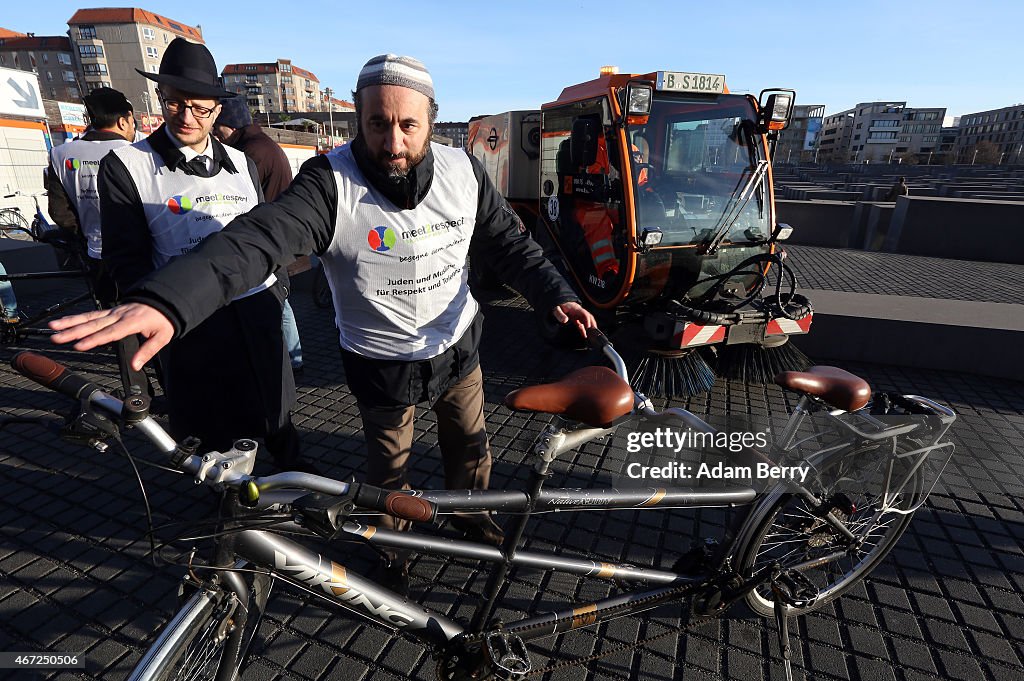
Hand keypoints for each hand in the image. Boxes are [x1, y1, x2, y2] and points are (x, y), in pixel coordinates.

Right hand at [49, 303, 173, 370]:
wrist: (164, 301)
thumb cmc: (162, 320)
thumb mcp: (162, 337)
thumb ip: (148, 351)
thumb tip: (135, 365)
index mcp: (132, 322)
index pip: (110, 332)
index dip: (94, 340)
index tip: (79, 346)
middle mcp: (119, 315)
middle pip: (94, 324)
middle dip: (73, 331)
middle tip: (57, 337)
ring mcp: (113, 312)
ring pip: (89, 317)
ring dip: (70, 322)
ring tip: (53, 327)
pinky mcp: (110, 311)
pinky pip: (91, 314)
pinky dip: (76, 317)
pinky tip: (64, 321)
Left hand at [552, 301, 596, 337]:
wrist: (559, 303)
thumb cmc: (558, 306)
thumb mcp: (557, 310)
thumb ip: (560, 315)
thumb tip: (565, 320)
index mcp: (575, 309)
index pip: (584, 313)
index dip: (587, 320)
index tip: (588, 326)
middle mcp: (579, 312)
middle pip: (588, 317)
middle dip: (592, 324)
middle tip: (594, 331)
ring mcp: (578, 315)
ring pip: (587, 321)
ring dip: (590, 327)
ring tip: (592, 334)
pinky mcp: (576, 319)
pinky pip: (582, 324)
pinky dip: (584, 330)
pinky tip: (584, 335)